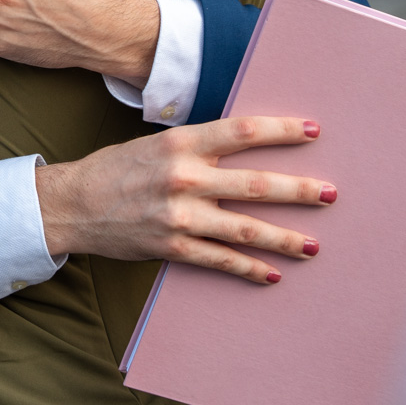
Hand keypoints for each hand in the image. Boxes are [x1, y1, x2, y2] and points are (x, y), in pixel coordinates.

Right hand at [37, 115, 334, 283]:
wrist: (74, 204)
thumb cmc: (117, 168)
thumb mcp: (157, 143)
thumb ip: (198, 146)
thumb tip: (245, 145)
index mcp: (181, 142)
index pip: (242, 132)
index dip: (281, 130)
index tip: (313, 130)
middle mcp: (184, 177)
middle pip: (256, 184)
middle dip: (299, 191)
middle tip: (331, 194)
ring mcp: (179, 215)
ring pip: (245, 228)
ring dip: (284, 238)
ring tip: (313, 245)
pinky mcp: (172, 246)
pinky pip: (219, 260)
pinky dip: (248, 269)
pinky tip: (272, 274)